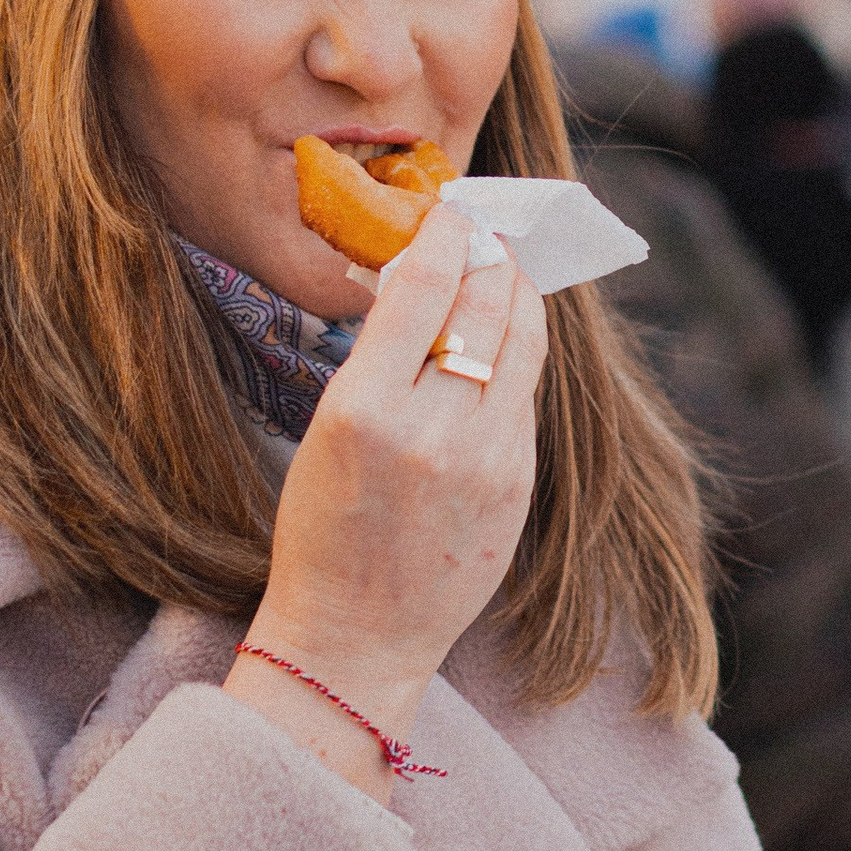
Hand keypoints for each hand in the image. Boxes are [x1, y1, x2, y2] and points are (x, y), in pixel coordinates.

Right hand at [225, 212, 545, 796]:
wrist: (354, 638)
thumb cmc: (324, 529)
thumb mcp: (326, 430)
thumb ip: (380, 354)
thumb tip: (425, 274)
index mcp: (364, 411)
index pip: (423, 287)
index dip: (444, 236)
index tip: (450, 212)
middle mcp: (432, 430)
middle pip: (484, 304)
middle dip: (488, 255)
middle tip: (485, 230)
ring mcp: (486, 460)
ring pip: (522, 342)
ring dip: (516, 294)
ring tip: (503, 270)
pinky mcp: (518, 485)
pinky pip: (527, 394)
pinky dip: (520, 352)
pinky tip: (508, 336)